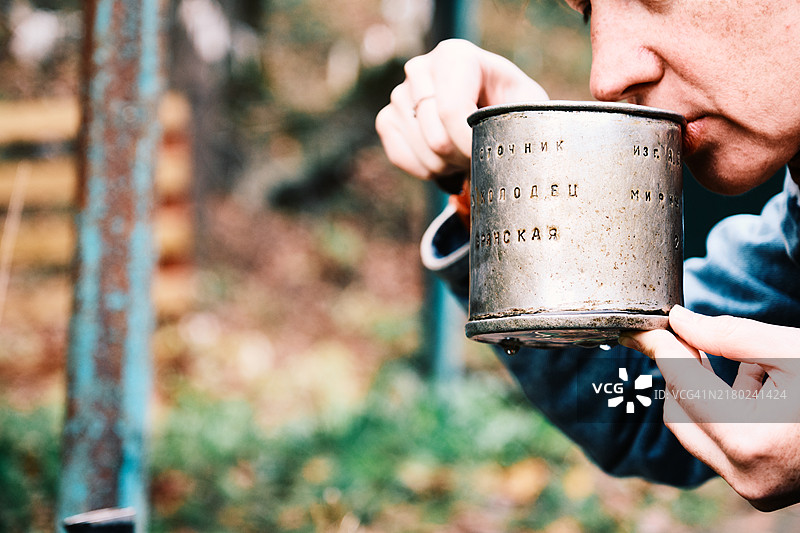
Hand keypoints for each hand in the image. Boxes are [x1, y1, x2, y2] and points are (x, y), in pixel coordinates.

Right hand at [375, 39, 547, 181]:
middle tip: (481, 157)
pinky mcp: (388, 118)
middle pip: (436, 139)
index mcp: (454, 55)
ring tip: (466, 156)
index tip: (489, 158)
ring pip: (422, 153)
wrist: (491, 107)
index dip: (471, 145)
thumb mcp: (527, 104)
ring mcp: (400, 94)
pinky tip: (446, 162)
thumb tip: (503, 147)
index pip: (452, 110)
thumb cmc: (511, 104)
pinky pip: (401, 157)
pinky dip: (426, 171)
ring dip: (449, 166)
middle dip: (463, 158)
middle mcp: (420, 68)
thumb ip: (520, 117)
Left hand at [620, 306, 799, 510]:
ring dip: (704, 394)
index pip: (683, 385)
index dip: (659, 349)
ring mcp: (754, 490)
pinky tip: (752, 391)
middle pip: (679, 413)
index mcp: (752, 442)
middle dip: (682, 373)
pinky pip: (718, 445)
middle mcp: (747, 477)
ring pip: (694, 431)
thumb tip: (678, 321)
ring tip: (745, 369)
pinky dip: (723, 414)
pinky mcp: (759, 490)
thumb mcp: (789, 349)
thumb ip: (726, 336)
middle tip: (689, 338)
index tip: (639, 328)